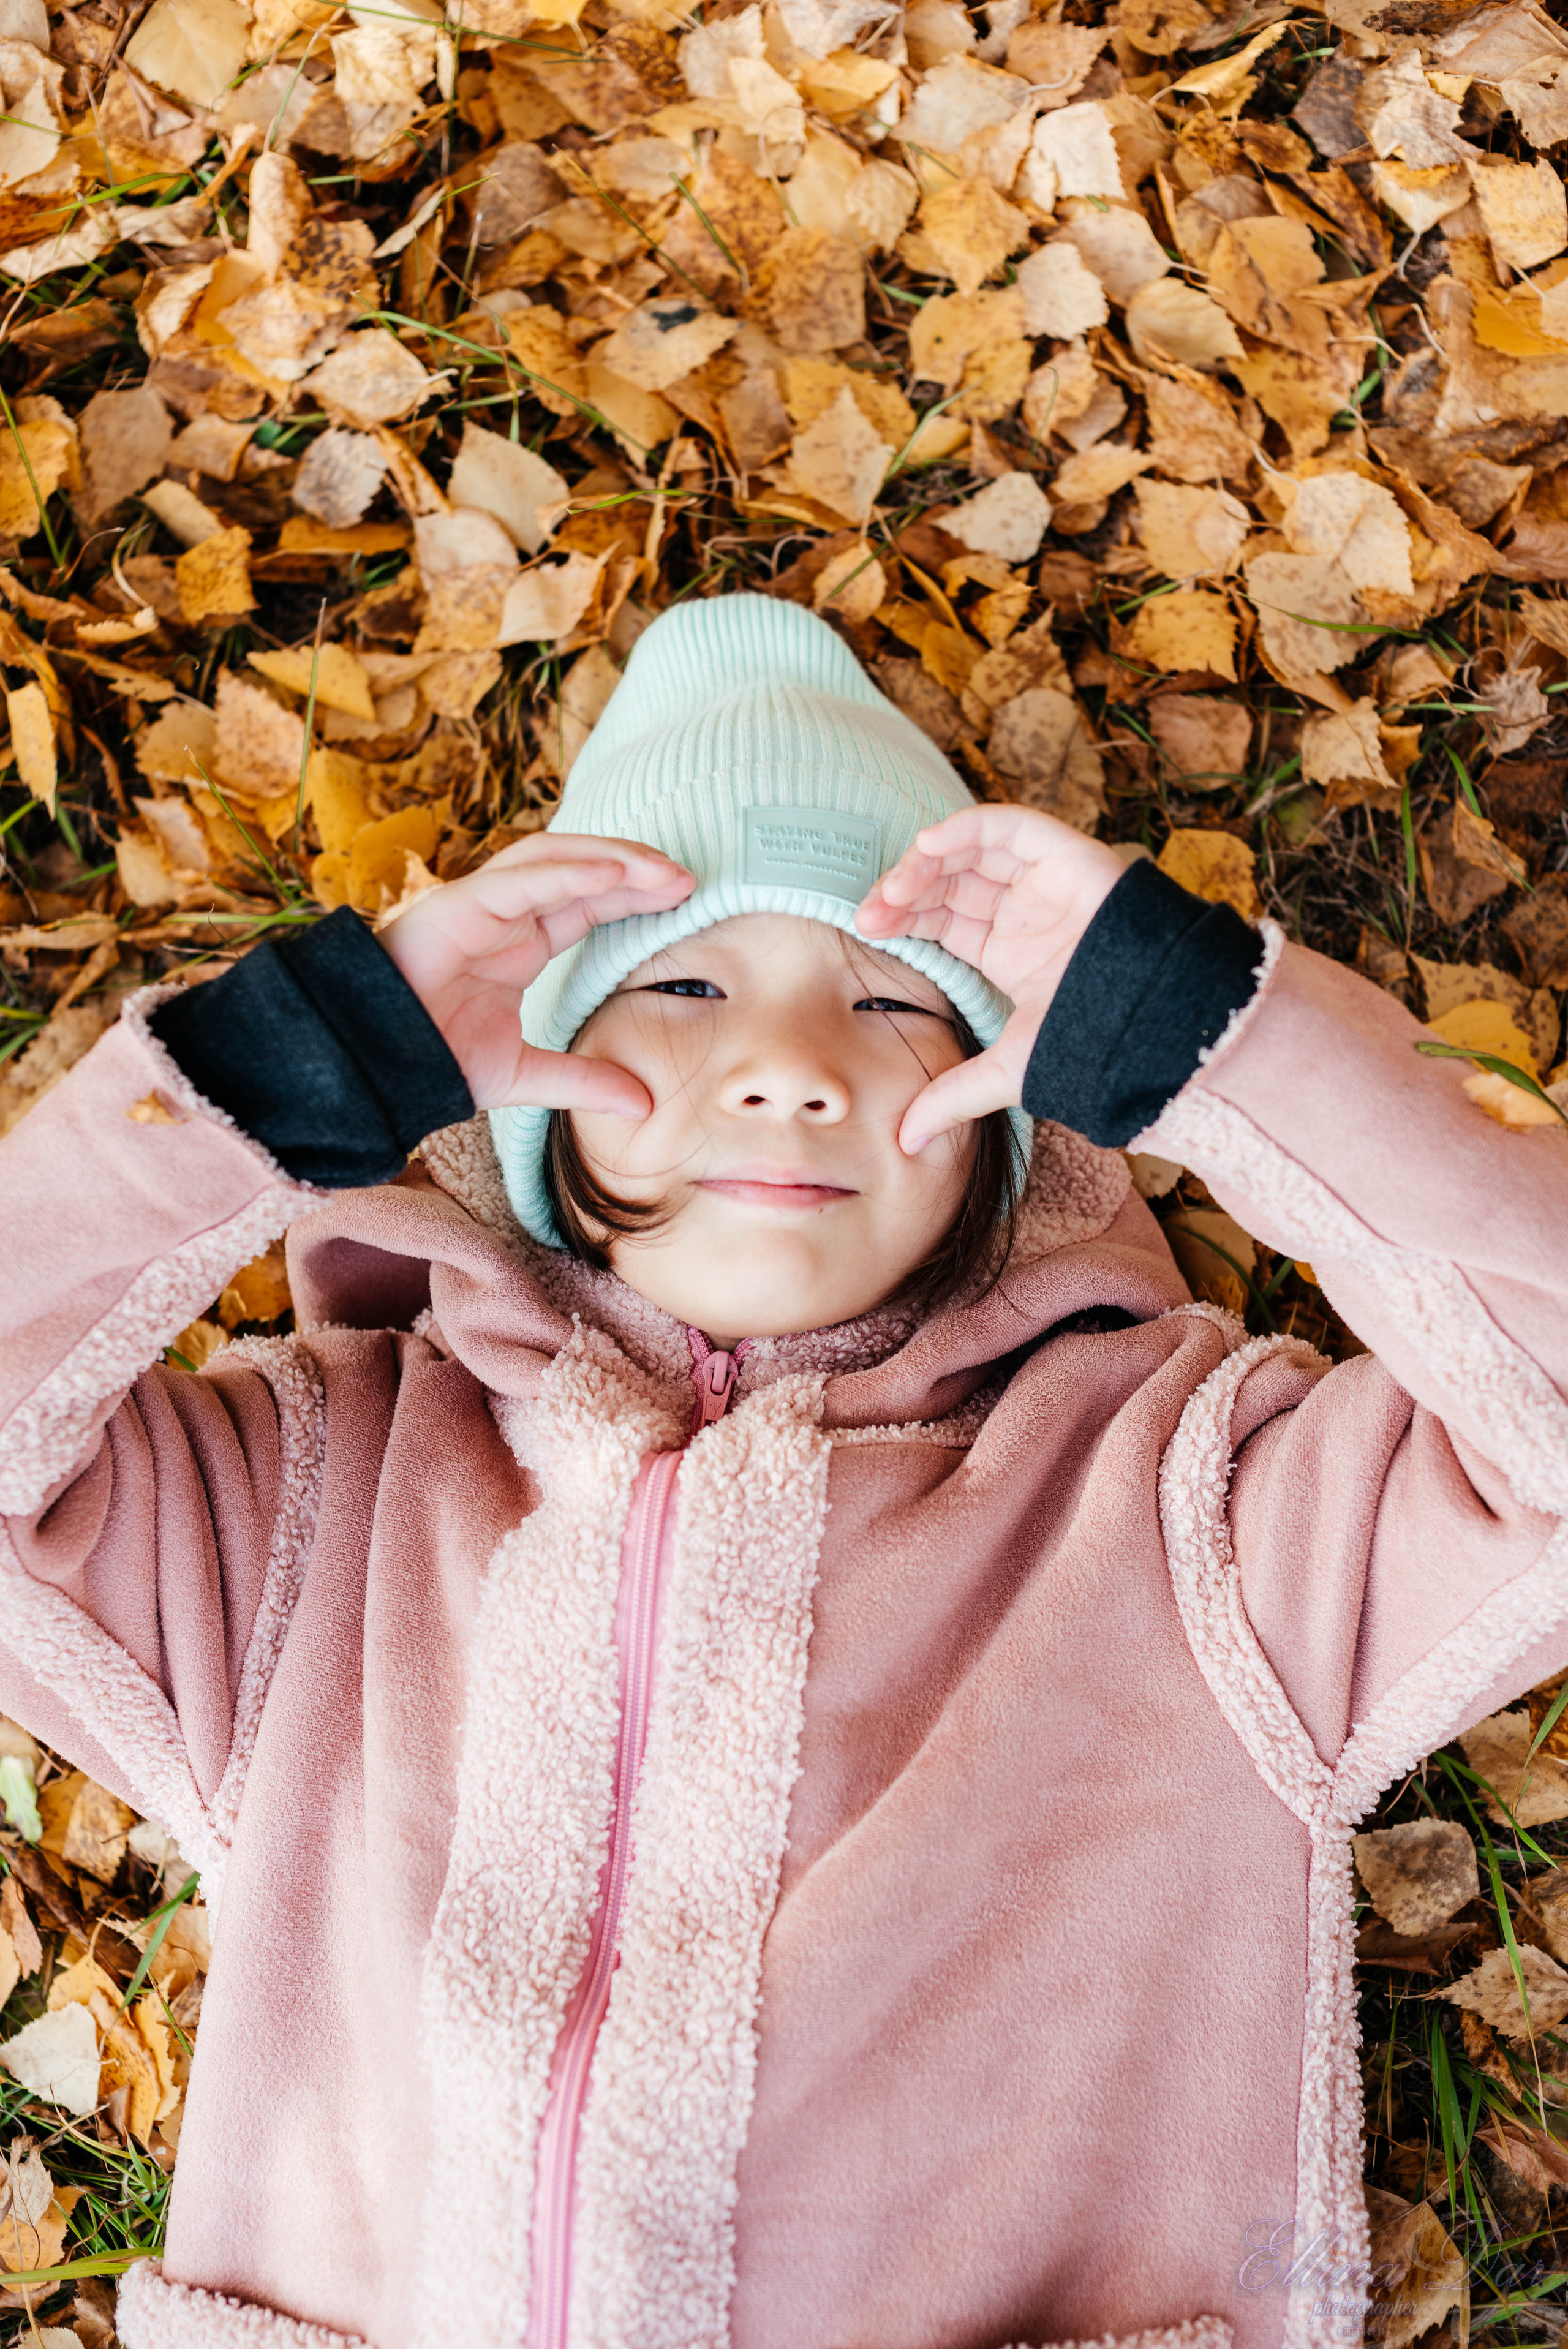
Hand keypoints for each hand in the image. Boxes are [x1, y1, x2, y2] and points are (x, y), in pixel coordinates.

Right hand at [381, 833, 693, 1113]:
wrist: (372, 1070)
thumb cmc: (433, 1062)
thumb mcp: (525, 1075)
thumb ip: (583, 1082)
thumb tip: (645, 1105)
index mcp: (517, 944)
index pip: (586, 903)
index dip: (633, 896)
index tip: (683, 900)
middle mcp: (501, 916)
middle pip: (578, 871)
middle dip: (633, 869)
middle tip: (688, 879)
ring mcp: (477, 906)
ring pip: (552, 859)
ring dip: (610, 858)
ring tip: (662, 870)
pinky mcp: (455, 907)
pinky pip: (520, 880)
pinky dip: (568, 872)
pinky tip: (613, 873)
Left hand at [856, 806, 1125, 1151]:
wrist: (1148, 1026)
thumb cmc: (1090, 1044)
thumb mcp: (1006, 1071)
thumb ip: (953, 1098)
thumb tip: (906, 1143)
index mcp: (1006, 950)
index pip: (940, 919)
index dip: (902, 917)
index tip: (866, 928)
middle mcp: (1023, 910)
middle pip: (948, 882)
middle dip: (903, 891)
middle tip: (870, 912)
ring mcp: (1044, 880)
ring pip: (971, 850)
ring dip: (925, 861)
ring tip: (894, 888)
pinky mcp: (1067, 855)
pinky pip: (1010, 826)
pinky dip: (967, 828)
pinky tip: (929, 846)